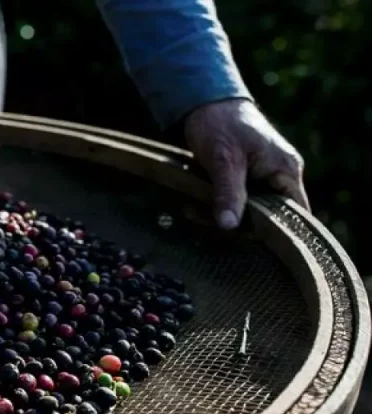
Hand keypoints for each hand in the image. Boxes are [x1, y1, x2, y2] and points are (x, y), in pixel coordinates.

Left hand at [184, 99, 307, 229]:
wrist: (204, 102)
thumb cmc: (220, 124)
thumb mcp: (223, 160)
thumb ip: (229, 193)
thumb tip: (229, 228)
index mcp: (286, 170)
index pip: (295, 214)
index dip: (275, 233)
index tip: (242, 239)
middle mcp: (280, 176)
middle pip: (269, 217)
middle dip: (237, 225)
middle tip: (202, 220)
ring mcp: (263, 177)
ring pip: (249, 211)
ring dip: (221, 216)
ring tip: (191, 211)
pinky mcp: (245, 179)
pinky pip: (237, 202)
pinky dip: (217, 206)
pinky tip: (194, 206)